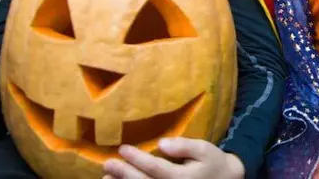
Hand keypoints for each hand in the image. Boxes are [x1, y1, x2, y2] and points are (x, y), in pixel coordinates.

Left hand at [102, 138, 244, 178]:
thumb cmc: (212, 163)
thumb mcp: (204, 149)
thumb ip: (184, 146)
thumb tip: (161, 143)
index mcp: (181, 178)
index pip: (155, 168)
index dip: (137, 159)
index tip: (123, 148)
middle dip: (124, 173)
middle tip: (108, 163)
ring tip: (105, 177)